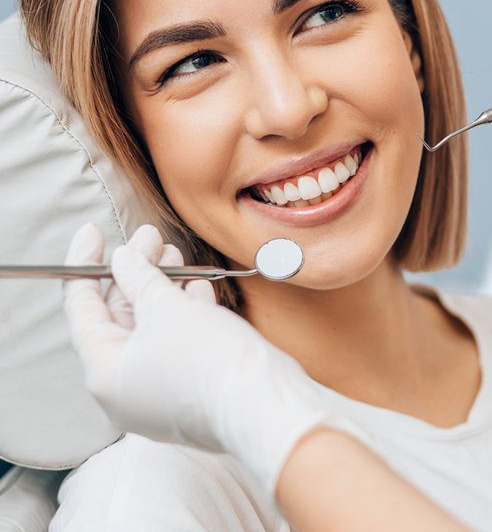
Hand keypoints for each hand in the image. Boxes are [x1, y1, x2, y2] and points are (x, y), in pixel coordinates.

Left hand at [62, 223, 361, 493]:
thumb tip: (123, 258)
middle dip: (135, 270)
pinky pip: (176, 345)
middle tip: (149, 235)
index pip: (81, 308)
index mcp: (104, 372)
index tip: (92, 231)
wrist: (263, 405)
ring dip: (162, 286)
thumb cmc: (208, 359)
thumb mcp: (167, 307)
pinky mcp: (189, 392)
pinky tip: (196, 286)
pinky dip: (184, 313)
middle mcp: (124, 389)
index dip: (84, 264)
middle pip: (119, 316)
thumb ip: (140, 278)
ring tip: (174, 250)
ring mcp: (158, 394)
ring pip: (152, 328)